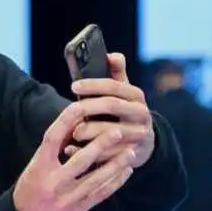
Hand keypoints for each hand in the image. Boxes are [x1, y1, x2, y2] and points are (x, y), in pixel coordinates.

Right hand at [14, 101, 137, 210]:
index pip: (53, 139)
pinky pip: (101, 193)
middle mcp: (53, 182)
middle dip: (101, 144)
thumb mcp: (36, 166)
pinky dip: (116, 181)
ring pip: (96, 178)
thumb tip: (74, 121)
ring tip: (131, 151)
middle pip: (81, 159)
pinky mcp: (78, 209)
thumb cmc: (32, 187)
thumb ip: (54, 148)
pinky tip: (126, 170)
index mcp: (39, 167)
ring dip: (116, 164)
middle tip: (119, 131)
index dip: (67, 120)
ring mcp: (67, 197)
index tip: (82, 106)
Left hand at [64, 53, 154, 167]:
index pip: (115, 86)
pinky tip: (69, 149)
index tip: (73, 85)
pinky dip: (85, 152)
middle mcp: (141, 114)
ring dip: (89, 130)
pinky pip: (105, 154)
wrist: (141, 143)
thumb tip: (111, 54)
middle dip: (88, 106)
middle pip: (112, 105)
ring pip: (110, 132)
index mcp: (136, 96)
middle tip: (70, 111)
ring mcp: (138, 135)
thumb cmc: (122, 113)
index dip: (93, 85)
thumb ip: (116, 75)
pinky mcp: (129, 156)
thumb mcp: (122, 94)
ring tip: (73, 132)